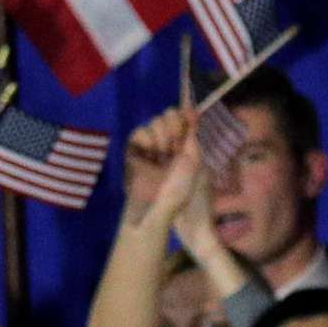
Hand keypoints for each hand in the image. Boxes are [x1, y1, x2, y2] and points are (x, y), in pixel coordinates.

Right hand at [123, 109, 202, 225]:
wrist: (159, 212)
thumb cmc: (183, 194)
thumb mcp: (193, 164)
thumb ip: (192, 139)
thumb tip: (193, 114)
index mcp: (184, 146)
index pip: (182, 119)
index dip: (184, 115)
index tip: (188, 117)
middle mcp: (167, 144)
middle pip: (167, 116)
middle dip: (173, 125)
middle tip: (175, 145)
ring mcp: (150, 147)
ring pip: (153, 123)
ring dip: (161, 135)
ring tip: (162, 155)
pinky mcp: (134, 152)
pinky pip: (138, 133)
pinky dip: (146, 139)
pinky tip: (151, 154)